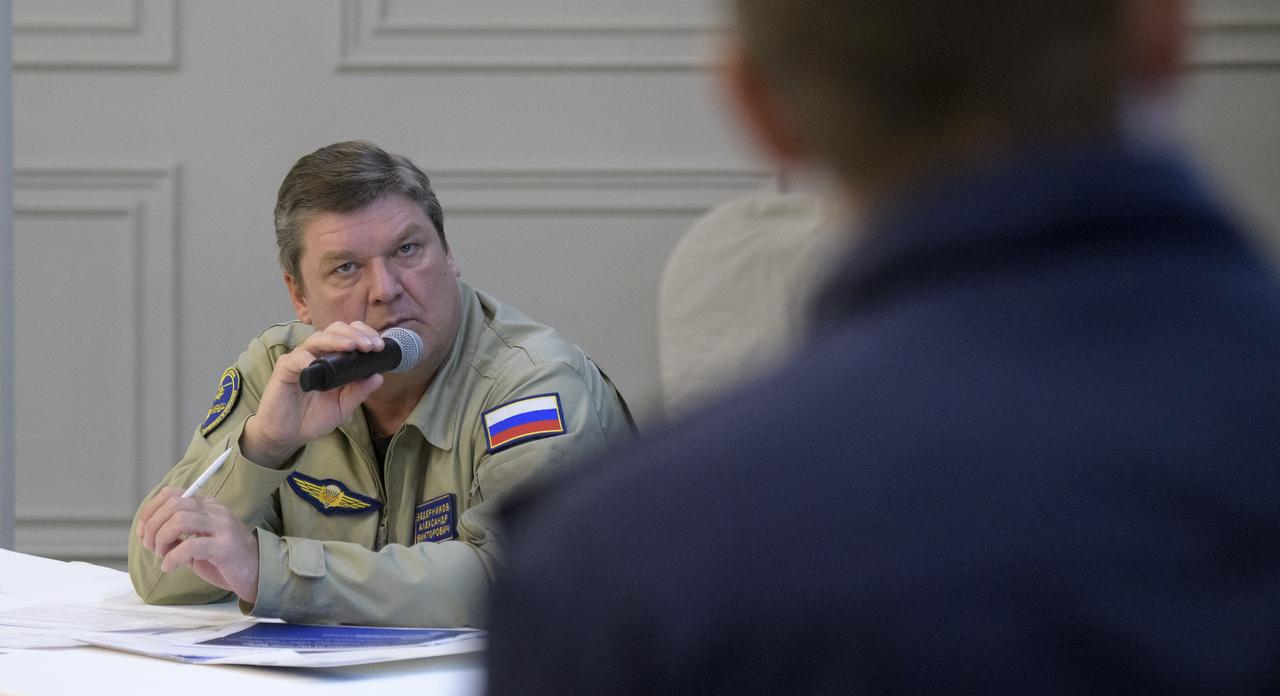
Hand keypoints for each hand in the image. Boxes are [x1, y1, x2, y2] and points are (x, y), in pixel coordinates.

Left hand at [136, 487, 260, 603]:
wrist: (258, 574)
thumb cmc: (225, 560)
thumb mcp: (199, 541)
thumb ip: (179, 534)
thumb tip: (148, 533)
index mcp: (208, 506)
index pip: (171, 494)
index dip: (150, 511)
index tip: (143, 532)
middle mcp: (216, 511)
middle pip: (173, 505)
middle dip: (153, 526)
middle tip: (152, 547)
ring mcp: (222, 527)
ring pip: (180, 520)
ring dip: (161, 539)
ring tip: (162, 555)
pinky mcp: (225, 547)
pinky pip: (190, 546)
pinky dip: (172, 558)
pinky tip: (169, 567)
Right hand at [241, 321, 385, 466]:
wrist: (288, 435)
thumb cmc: (313, 418)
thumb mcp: (342, 407)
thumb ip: (358, 392)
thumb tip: (378, 377)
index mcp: (333, 360)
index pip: (349, 336)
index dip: (364, 335)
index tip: (379, 346)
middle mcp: (317, 354)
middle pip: (335, 330)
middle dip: (355, 334)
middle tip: (370, 346)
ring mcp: (300, 359)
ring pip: (318, 338)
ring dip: (337, 340)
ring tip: (353, 346)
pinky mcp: (285, 368)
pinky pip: (297, 358)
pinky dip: (308, 359)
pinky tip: (318, 364)